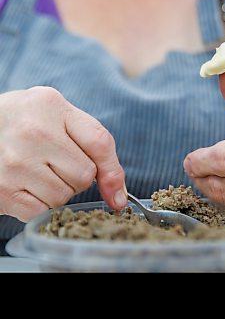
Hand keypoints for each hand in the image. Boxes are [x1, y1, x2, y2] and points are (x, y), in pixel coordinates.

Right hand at [0, 87, 126, 221]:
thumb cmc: (32, 121)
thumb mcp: (63, 116)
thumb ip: (97, 145)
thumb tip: (118, 197)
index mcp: (52, 106)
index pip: (99, 143)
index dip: (112, 172)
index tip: (115, 193)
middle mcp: (32, 133)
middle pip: (84, 176)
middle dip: (77, 176)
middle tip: (57, 162)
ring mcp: (14, 163)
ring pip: (63, 197)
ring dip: (58, 191)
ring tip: (39, 171)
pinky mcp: (3, 190)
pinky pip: (40, 212)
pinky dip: (39, 205)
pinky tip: (27, 185)